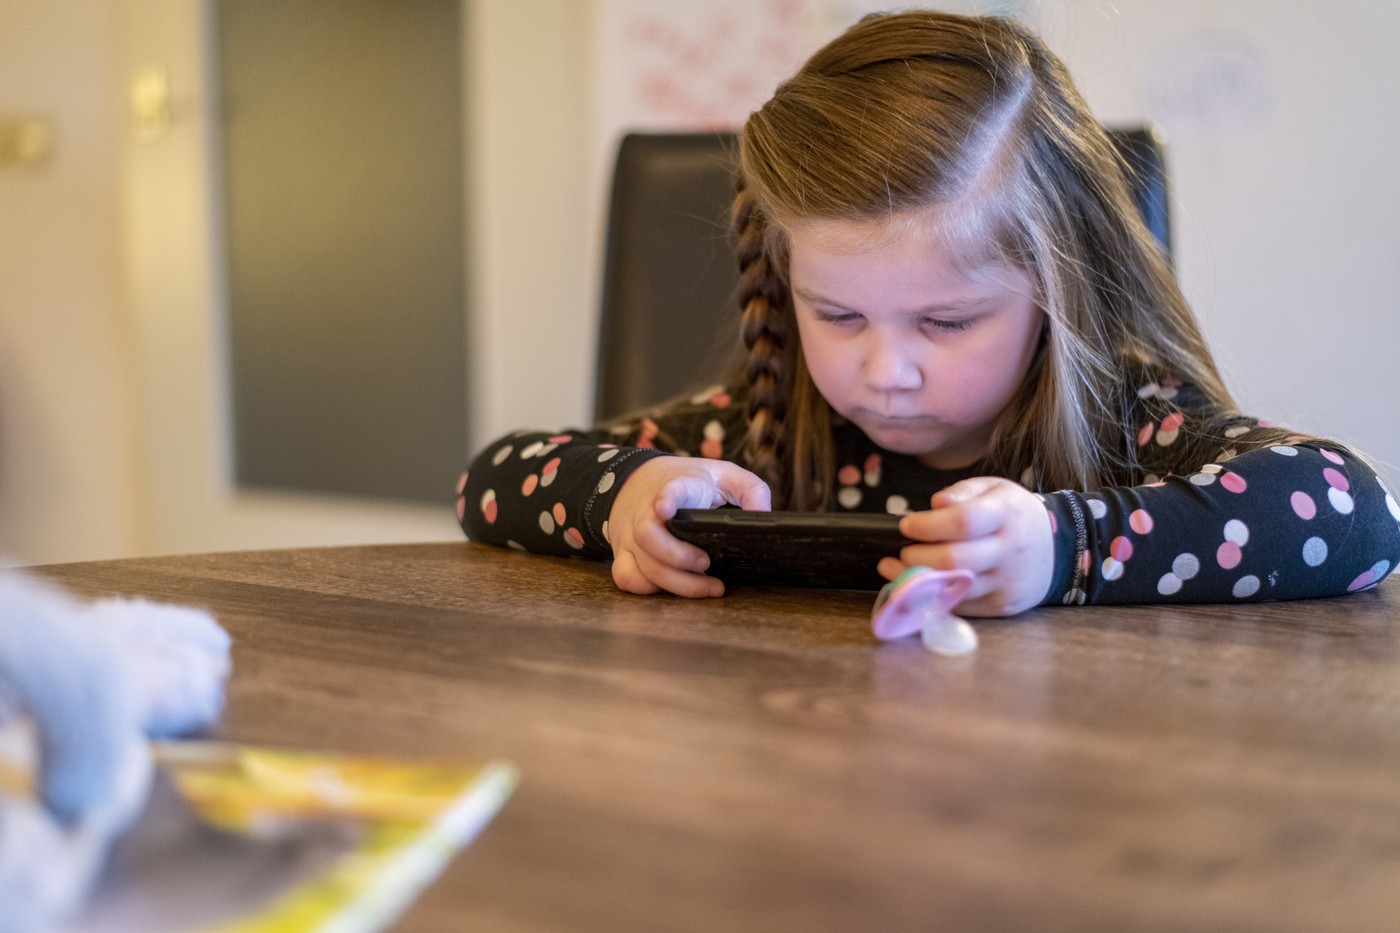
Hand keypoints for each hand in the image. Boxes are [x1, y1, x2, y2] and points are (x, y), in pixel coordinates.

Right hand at [608, 457, 770, 597]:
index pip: (669, 491)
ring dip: (675, 583)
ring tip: (709, 586)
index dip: (666, 500)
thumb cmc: (689, 482)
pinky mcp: (623, 552)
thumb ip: (751, 490)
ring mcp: (631, 534)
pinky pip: (627, 578)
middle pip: (648, 537)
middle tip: (707, 564)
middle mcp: (646, 512)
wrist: (636, 480)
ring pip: (641, 565)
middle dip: (678, 558)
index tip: (665, 507)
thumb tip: (764, 516)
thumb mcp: (724, 475)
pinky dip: (649, 589)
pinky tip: (675, 587)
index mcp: (677, 488)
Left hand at [878, 476, 1053, 616]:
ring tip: (897, 567)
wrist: (1056, 548)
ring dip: (916, 580)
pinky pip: (960, 605)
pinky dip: (933, 597)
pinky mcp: (1001, 605)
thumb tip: (936, 503)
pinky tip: (918, 584)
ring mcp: (1006, 582)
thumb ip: (961, 492)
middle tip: (903, 550)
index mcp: (1005, 514)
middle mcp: (1009, 550)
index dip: (927, 526)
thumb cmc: (1014, 515)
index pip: (963, 522)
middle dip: (916, 557)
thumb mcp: (994, 489)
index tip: (906, 525)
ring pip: (954, 588)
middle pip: (954, 560)